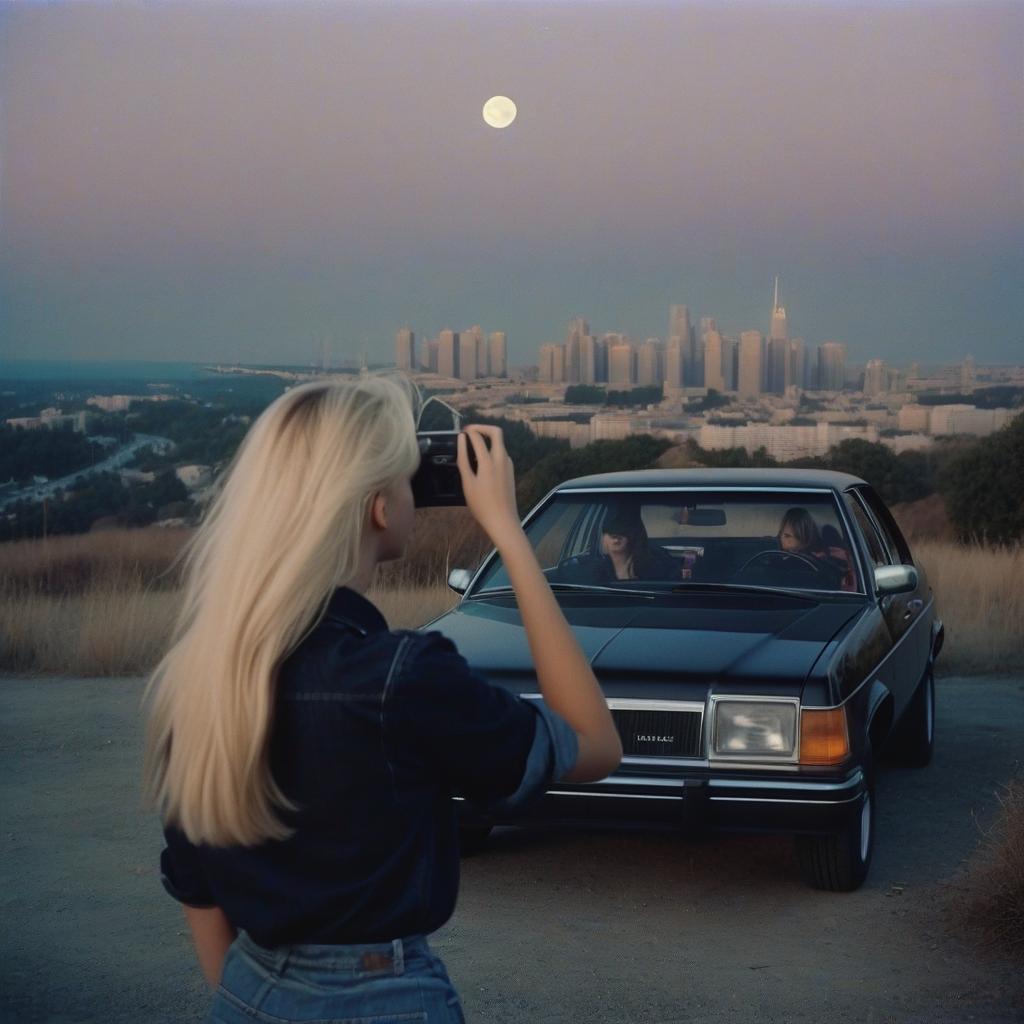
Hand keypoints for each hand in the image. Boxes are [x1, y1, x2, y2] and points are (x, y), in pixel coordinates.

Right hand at [456, 425, 522, 547]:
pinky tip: (482, 462)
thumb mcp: (467, 482)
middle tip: (470, 432)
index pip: (478, 436)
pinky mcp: (510, 471)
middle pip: (496, 432)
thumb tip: (462, 439)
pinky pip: (501, 453)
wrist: (503, 520)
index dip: (469, 431)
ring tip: (473, 448)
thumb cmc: (481, 504)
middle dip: (482, 428)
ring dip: (488, 439)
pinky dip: (492, 450)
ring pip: (500, 443)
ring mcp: (508, 464)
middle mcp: (502, 458)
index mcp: (489, 461)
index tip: (461, 432)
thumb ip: (463, 459)